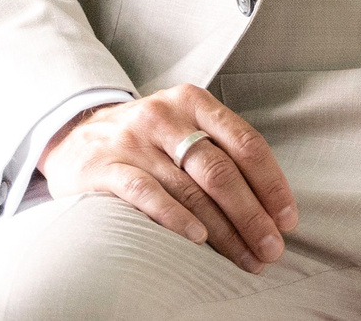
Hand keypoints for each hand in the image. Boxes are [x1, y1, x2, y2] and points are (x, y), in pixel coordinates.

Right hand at [37, 85, 299, 272]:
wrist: (73, 133)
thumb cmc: (147, 138)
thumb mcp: (184, 126)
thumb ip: (221, 150)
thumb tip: (271, 202)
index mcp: (195, 103)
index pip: (246, 143)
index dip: (271, 183)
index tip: (288, 219)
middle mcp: (166, 117)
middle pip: (221, 170)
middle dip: (252, 214)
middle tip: (272, 248)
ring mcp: (135, 140)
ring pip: (189, 189)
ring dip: (223, 230)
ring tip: (245, 257)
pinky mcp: (106, 166)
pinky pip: (146, 194)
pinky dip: (175, 218)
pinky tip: (197, 239)